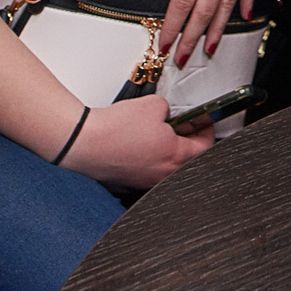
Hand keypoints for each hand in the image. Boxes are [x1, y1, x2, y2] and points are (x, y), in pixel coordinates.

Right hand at [58, 95, 212, 190]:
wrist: (83, 143)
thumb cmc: (115, 128)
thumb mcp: (154, 105)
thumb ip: (169, 110)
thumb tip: (168, 116)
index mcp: (175, 156)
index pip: (206, 147)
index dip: (207, 130)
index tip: (204, 120)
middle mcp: (163, 175)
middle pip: (189, 160)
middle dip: (189, 141)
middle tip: (183, 125)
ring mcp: (145, 183)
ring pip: (167, 168)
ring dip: (167, 152)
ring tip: (156, 135)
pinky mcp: (128, 185)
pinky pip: (146, 173)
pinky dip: (147, 160)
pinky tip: (137, 147)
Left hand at [152, 0, 274, 63]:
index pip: (182, 1)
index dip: (172, 25)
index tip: (164, 42)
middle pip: (205, 11)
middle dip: (192, 38)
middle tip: (183, 57)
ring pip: (228, 5)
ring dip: (219, 30)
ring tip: (210, 48)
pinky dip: (246, 4)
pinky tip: (244, 17)